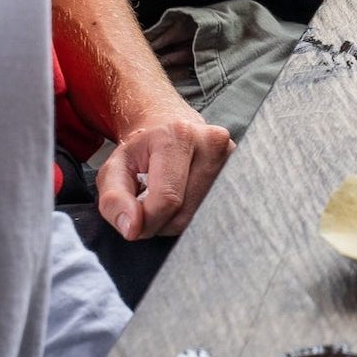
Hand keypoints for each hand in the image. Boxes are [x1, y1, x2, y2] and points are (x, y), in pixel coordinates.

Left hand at [93, 107, 233, 238]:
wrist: (171, 128)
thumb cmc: (141, 151)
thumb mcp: (113, 170)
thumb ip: (113, 200)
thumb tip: (133, 229)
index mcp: (178, 135)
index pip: (166, 200)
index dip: (146, 222)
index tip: (134, 222)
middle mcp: (212, 141)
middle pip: (185, 214)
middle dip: (161, 223)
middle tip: (150, 206)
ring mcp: (233, 155)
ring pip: (202, 217)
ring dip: (179, 220)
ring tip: (169, 200)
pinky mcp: (242, 168)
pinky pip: (216, 210)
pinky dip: (197, 214)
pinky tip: (188, 198)